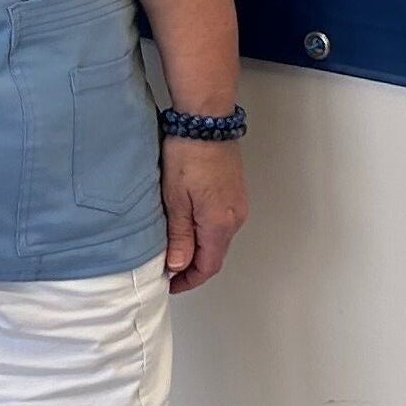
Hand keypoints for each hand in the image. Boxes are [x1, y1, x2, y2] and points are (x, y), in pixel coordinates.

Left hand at [160, 136, 247, 293]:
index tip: (170, 283)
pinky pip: (221, 221)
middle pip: (214, 254)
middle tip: (167, 267)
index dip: (188, 280)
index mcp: (219, 224)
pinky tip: (187, 223)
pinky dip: (205, 230)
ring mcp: (238, 204)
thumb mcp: (174, 199)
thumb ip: (179, 236)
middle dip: (192, 265)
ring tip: (173, 245)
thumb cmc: (188, 154)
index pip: (207, 267)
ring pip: (218, 238)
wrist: (206, 121)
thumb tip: (178, 266)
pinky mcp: (235, 191)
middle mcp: (235, 217)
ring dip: (198, 247)